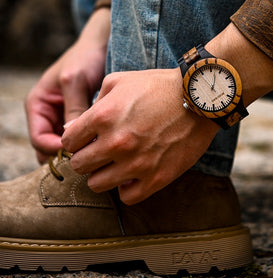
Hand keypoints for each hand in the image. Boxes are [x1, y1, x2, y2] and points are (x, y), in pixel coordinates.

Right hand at [25, 9, 109, 162]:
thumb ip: (73, 109)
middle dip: (67, 154)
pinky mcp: (81, 119)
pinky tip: (104, 145)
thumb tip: (73, 138)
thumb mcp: (75, 81)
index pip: (39, 139)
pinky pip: (81, 138)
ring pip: (67, 145)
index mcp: (38, 105)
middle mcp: (48, 115)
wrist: (101, 47)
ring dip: (79, 151)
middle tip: (89, 157)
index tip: (77, 151)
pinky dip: (89, 143)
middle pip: (51, 147)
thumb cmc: (84, 59)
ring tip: (98, 153)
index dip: (55, 149)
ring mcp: (64, 118)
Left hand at [62, 68, 218, 204]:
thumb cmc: (159, 86)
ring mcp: (136, 163)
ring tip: (116, 163)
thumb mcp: (120, 81)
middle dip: (87, 156)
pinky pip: (127, 196)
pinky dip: (126, 187)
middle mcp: (116, 143)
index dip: (76, 139)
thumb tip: (73, 129)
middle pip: (79, 165)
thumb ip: (93, 103)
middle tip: (100, 150)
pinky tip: (133, 174)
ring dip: (103, 174)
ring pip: (97, 184)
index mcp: (103, 116)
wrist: (199, 98)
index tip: (87, 138)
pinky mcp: (156, 178)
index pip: (67, 142)